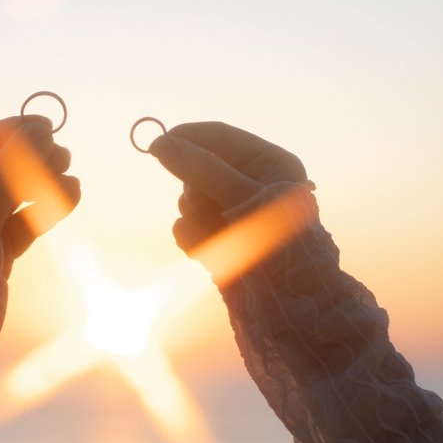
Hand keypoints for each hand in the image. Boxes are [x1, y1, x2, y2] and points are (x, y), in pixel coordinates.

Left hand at [0, 117, 79, 369]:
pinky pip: (22, 219)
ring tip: (68, 173)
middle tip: (62, 153)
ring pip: (12, 191)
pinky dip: (45, 207)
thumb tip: (39, 133)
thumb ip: (5, 178)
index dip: (9, 133)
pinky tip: (71, 194)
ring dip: (41, 180)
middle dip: (29, 157)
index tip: (47, 128)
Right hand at [149, 122, 307, 256]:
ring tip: (217, 236)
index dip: (187, 137)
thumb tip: (160, 144)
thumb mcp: (242, 198)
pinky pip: (188, 225)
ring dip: (195, 217)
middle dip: (194, 190)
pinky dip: (192, 236)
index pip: (219, 137)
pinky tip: (206, 252)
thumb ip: (202, 169)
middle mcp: (252, 184)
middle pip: (198, 168)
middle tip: (204, 207)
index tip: (157, 145)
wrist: (285, 305)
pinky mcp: (219, 236)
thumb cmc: (276, 244)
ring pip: (190, 198)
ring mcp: (233, 211)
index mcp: (270, 164)